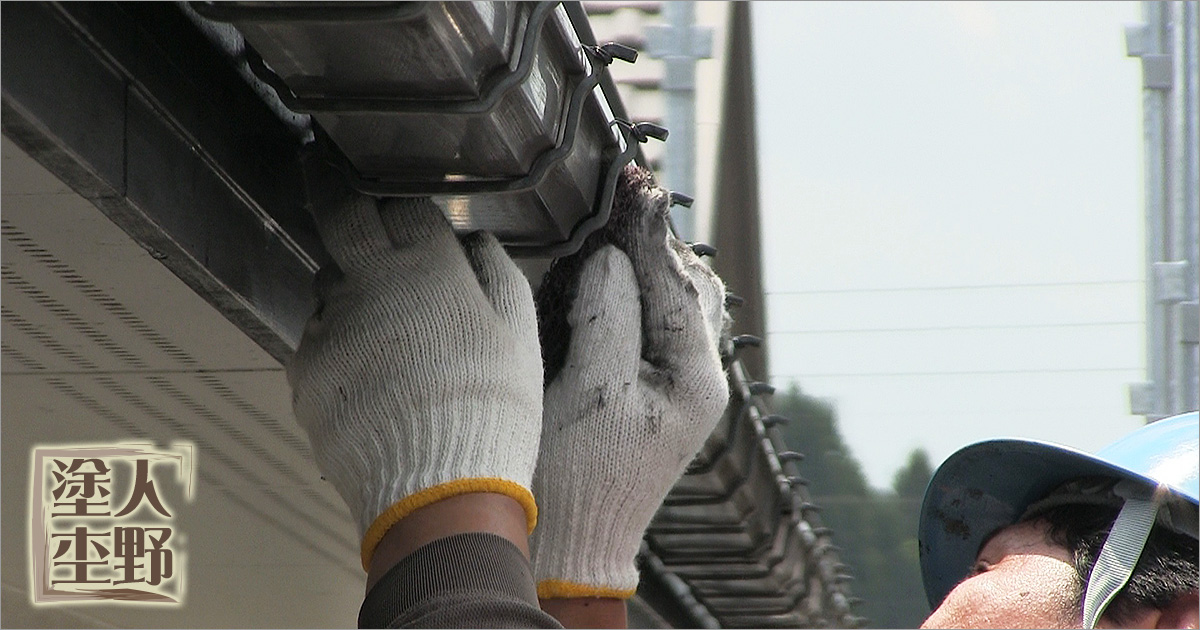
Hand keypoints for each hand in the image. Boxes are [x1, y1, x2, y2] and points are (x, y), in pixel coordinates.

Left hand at [286, 160, 542, 570]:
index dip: (404, 209)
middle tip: (325, 179)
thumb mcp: (519, 335)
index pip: (403, 208)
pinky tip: (368, 379)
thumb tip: (476, 241)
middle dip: (334, 194)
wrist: (439, 487)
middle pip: (342, 217)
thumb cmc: (492, 409)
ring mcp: (332, 324)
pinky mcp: (306, 368)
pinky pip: (317, 340)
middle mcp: (371, 283)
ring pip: (329, 285)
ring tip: (382, 334)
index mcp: (429, 269)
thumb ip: (497, 274)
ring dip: (348, 291)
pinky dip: (337, 345)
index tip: (401, 213)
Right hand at [531, 168, 729, 597]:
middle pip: (690, 287)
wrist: (573, 542)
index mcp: (695, 380)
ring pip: (678, 302)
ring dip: (650, 263)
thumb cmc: (580, 476)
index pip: (678, 286)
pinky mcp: (650, 391)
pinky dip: (637, 292)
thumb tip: (611, 259)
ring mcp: (677, 386)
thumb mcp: (591, 392)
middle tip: (625, 195)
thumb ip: (607, 317)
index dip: (650, 234)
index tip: (630, 184)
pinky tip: (612, 274)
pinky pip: (655, 324)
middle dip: (655, 242)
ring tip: (621, 226)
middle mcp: (697, 379)